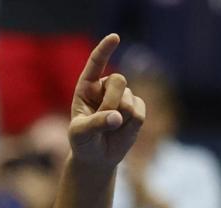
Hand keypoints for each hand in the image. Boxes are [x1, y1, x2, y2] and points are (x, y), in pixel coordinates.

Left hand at [69, 34, 145, 170]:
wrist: (96, 157)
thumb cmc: (82, 141)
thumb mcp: (80, 134)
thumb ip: (95, 123)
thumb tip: (117, 117)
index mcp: (87, 87)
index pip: (96, 64)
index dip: (105, 50)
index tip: (115, 37)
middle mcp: (106, 88)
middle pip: (119, 80)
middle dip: (112, 102)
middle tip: (103, 120)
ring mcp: (123, 97)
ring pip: (130, 99)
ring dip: (120, 118)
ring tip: (109, 128)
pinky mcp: (137, 109)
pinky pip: (140, 112)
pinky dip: (131, 126)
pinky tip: (122, 130)